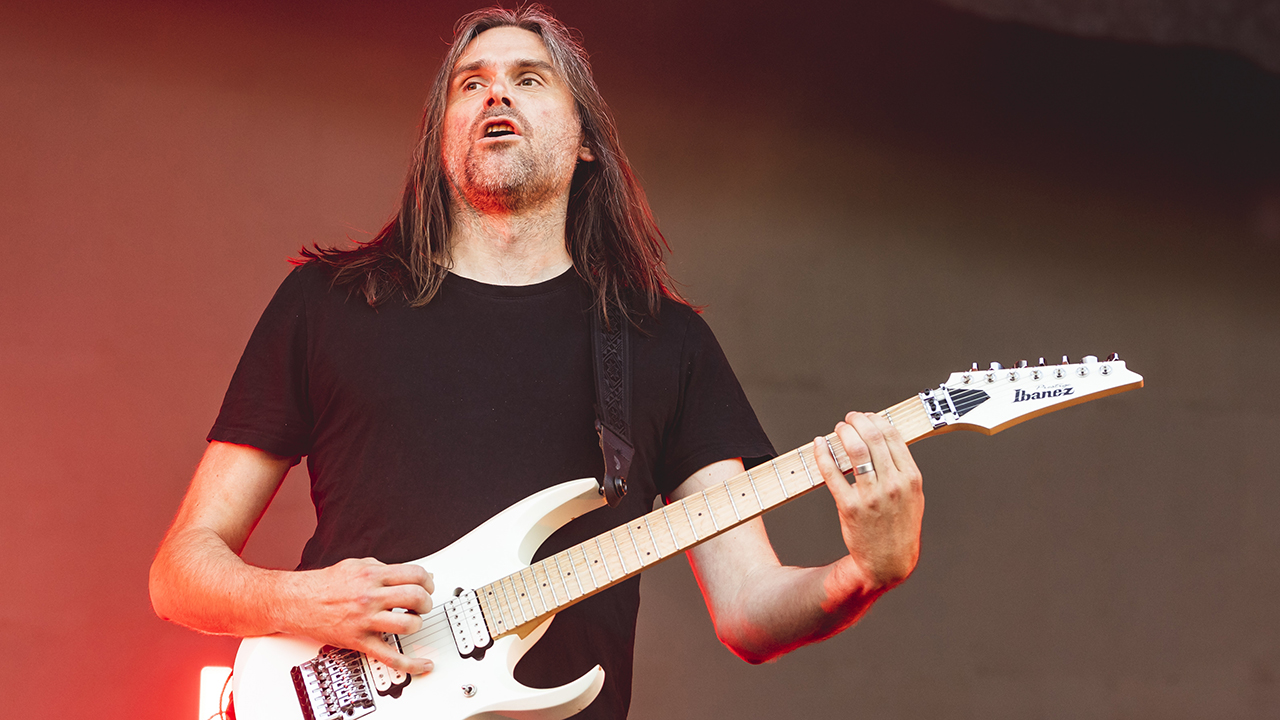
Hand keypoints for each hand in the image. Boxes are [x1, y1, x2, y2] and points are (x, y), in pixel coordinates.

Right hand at [284, 557, 435, 674]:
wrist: (297, 602)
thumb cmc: (325, 585)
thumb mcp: (358, 566)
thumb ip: (386, 569)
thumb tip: (415, 575)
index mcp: (372, 575)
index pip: (415, 575)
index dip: (427, 582)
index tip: (427, 587)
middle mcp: (370, 597)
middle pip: (416, 598)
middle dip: (425, 602)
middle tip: (421, 604)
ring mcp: (365, 620)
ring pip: (408, 625)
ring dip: (417, 624)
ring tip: (411, 621)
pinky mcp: (359, 641)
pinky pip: (389, 656)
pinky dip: (411, 664)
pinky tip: (423, 663)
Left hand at [814, 411, 923, 592]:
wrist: (888, 563)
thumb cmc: (900, 527)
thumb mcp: (913, 497)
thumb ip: (902, 469)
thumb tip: (885, 438)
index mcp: (911, 479)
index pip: (893, 437)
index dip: (877, 420)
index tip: (867, 417)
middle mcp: (893, 485)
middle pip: (873, 439)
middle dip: (858, 422)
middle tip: (849, 419)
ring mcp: (871, 496)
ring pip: (855, 451)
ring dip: (843, 432)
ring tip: (838, 428)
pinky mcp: (850, 507)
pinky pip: (832, 473)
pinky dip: (823, 455)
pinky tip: (819, 445)